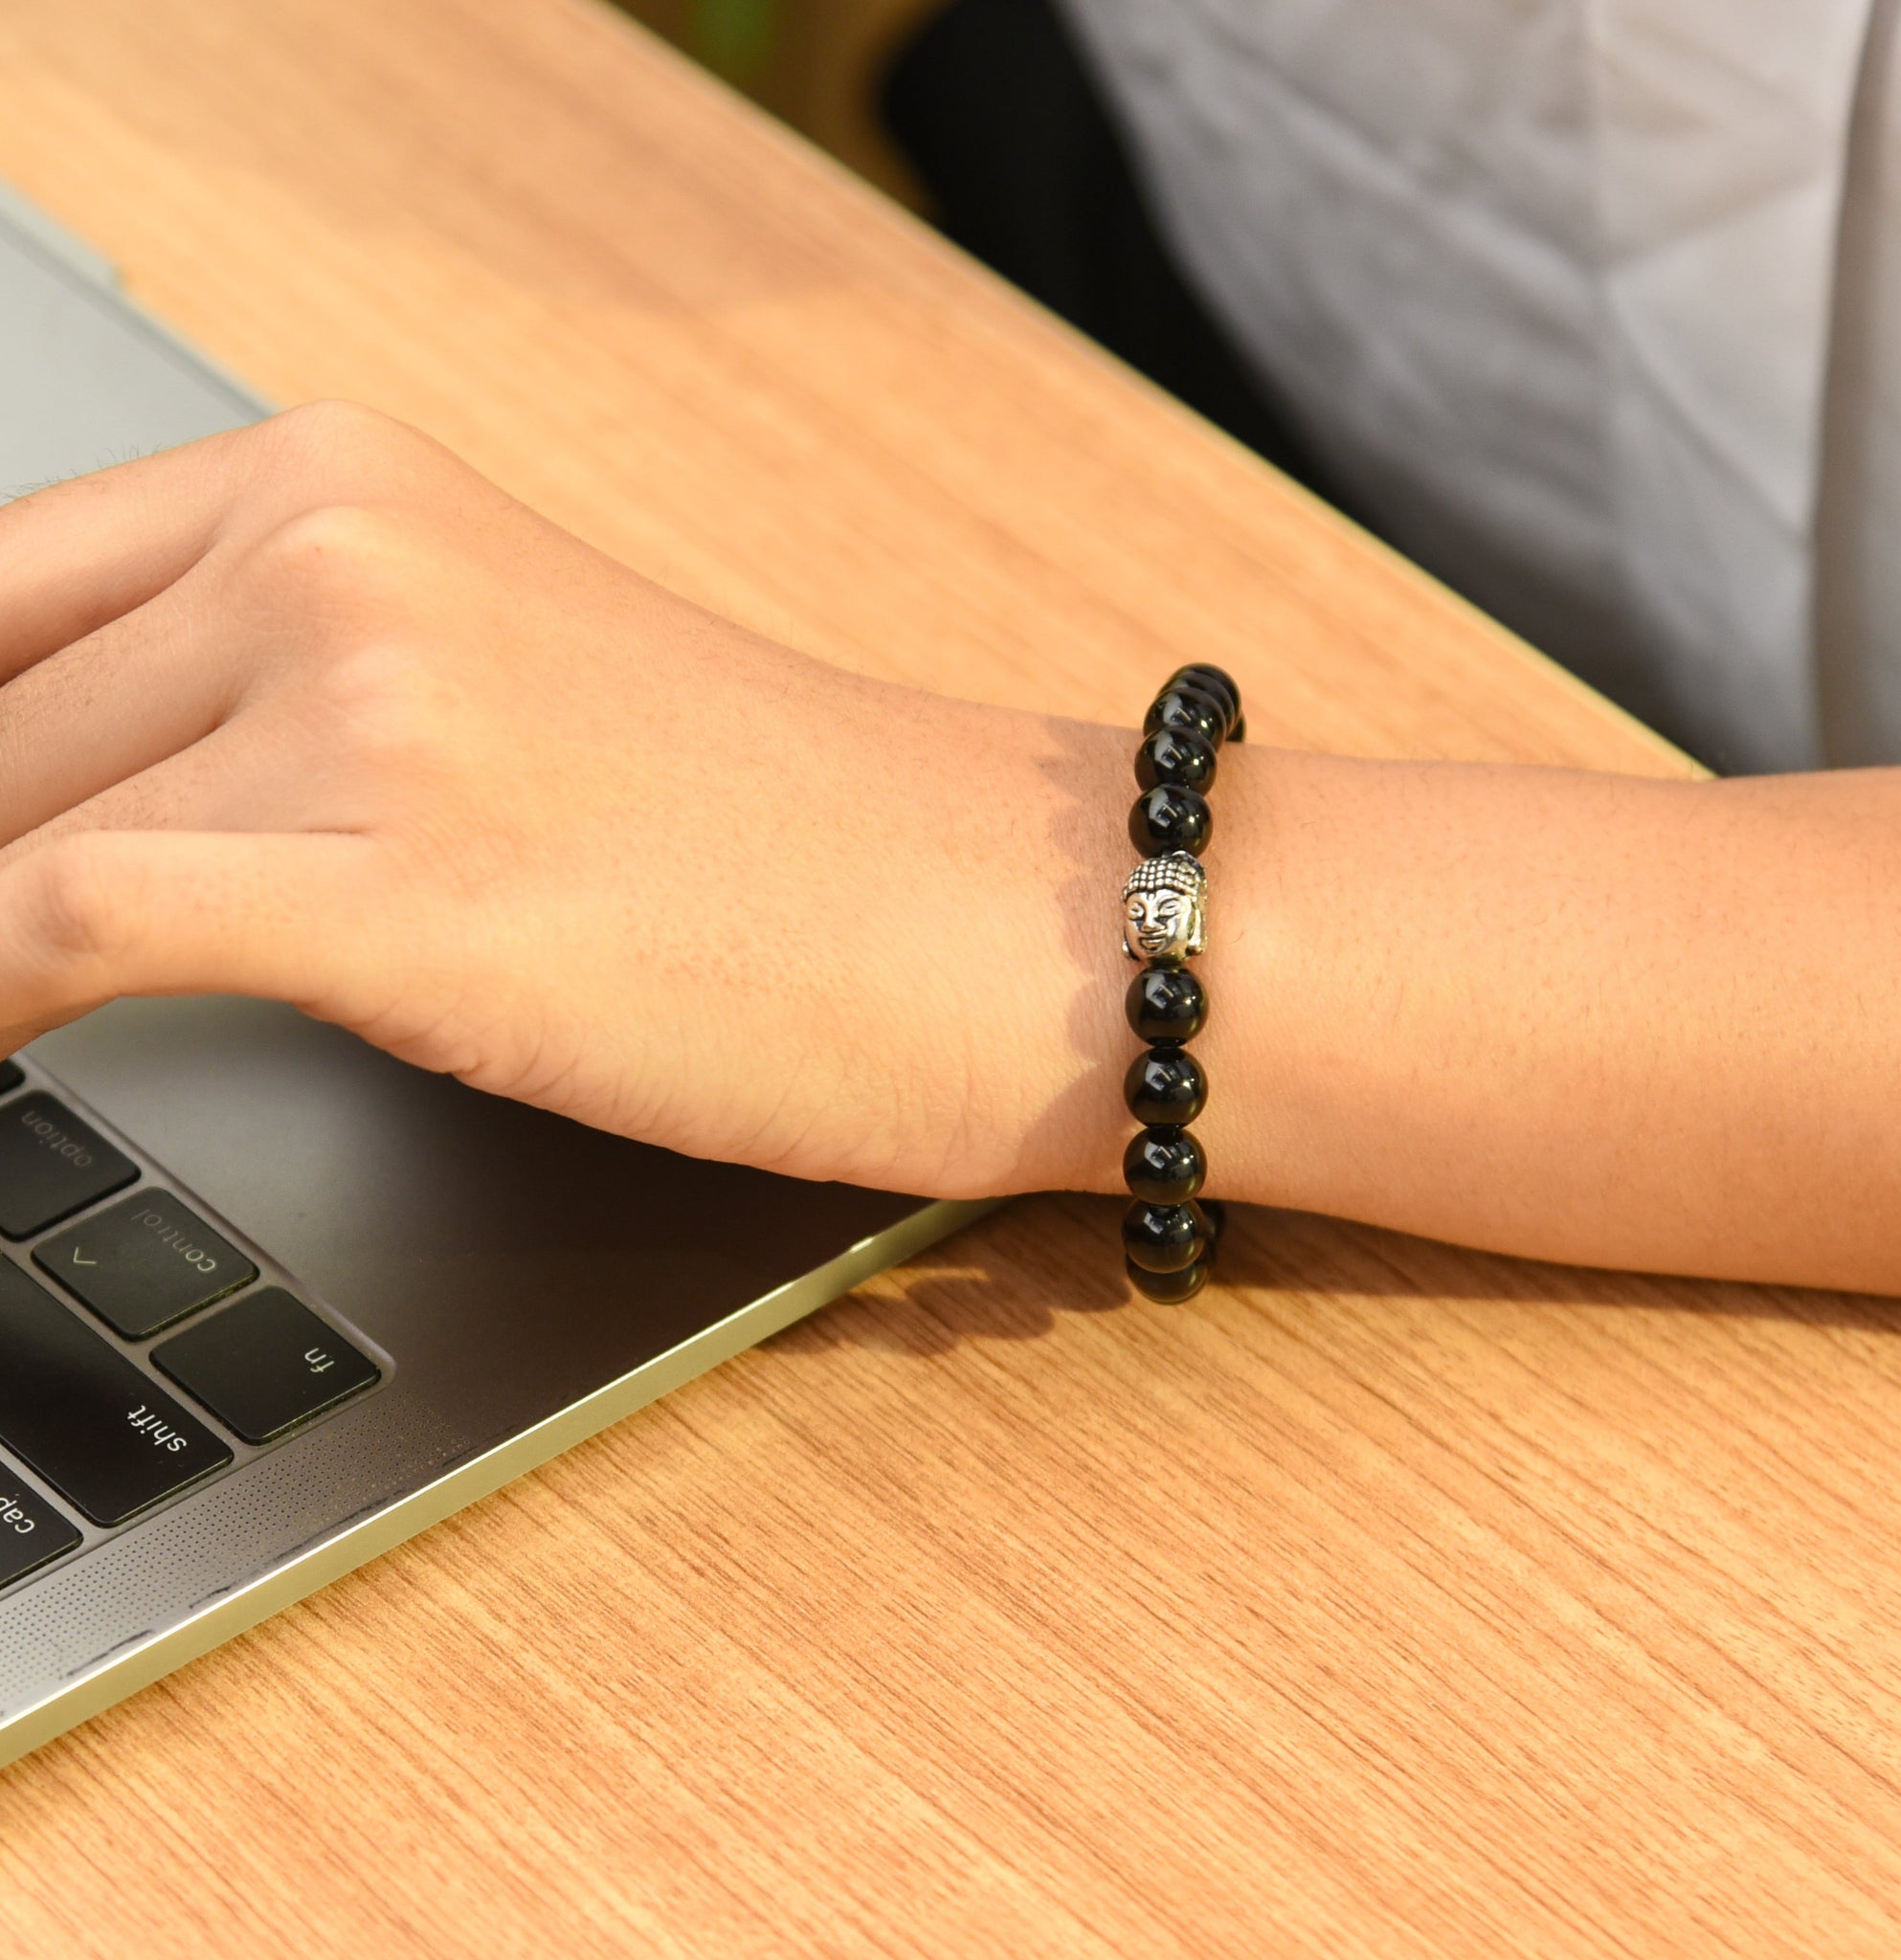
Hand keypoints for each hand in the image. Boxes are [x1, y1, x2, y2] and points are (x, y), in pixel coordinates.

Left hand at [0, 402, 1135, 1196]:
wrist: (994, 919)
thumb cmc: (784, 836)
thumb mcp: (493, 694)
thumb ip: (285, 700)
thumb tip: (77, 809)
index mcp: (351, 483)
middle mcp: (340, 552)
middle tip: (9, 956)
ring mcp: (371, 703)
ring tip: (13, 1027)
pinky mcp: (401, 883)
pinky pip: (53, 933)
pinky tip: (13, 1064)